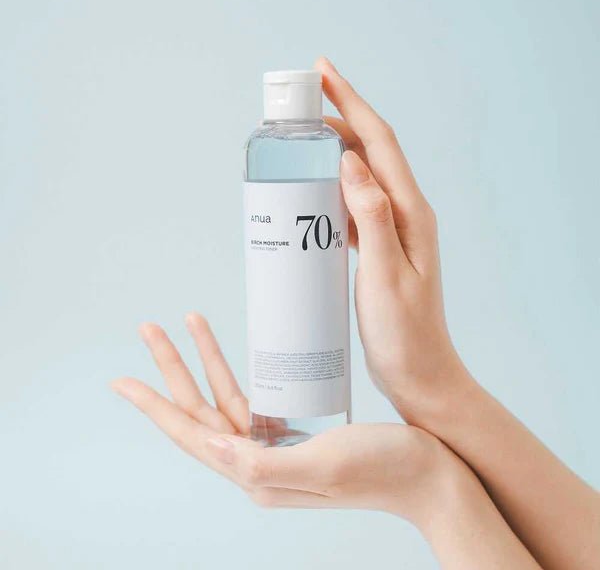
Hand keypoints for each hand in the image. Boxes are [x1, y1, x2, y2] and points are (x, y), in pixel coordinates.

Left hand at [112, 314, 455, 523]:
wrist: (431, 476)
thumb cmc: (385, 470)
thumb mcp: (325, 466)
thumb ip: (263, 464)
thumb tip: (211, 449)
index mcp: (257, 473)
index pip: (191, 434)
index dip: (155, 405)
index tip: (123, 379)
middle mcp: (259, 462)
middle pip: (201, 409)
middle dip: (173, 368)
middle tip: (150, 329)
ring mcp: (276, 447)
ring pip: (224, 398)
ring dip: (205, 361)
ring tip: (190, 321)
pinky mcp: (297, 432)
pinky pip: (253, 398)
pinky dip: (237, 371)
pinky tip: (231, 355)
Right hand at [315, 57, 469, 418]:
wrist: (419, 373)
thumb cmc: (404, 334)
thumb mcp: (386, 276)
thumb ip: (373, 218)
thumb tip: (351, 162)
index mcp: (410, 213)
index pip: (379, 143)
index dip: (351, 103)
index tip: (322, 72)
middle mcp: (403, 214)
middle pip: (368, 152)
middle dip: (336, 121)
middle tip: (296, 110)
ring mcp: (391, 231)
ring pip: (358, 178)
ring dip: (331, 155)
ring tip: (297, 146)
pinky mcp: (378, 249)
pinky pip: (352, 208)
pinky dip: (330, 192)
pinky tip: (310, 197)